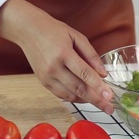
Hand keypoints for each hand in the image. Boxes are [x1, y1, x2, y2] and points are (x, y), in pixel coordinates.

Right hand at [0, 0, 114, 113]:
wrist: (28, 30)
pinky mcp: (43, 82)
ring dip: (86, 100)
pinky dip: (75, 98)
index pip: (85, 74)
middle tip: (109, 108)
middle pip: (78, 89)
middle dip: (96, 100)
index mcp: (63, 53)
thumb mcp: (76, 36)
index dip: (99, 87)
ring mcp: (47, 77)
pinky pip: (61, 95)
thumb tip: (103, 74)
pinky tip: (85, 97)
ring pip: (70, 95)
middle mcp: (53, 68)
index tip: (110, 97)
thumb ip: (91, 55)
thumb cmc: (53, 30)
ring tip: (100, 102)